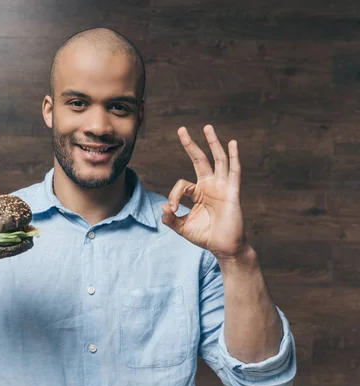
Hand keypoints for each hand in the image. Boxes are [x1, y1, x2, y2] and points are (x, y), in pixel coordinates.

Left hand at [161, 125, 247, 261]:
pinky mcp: (232, 192)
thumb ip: (171, 219)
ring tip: (207, 127)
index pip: (182, 183)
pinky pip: (234, 171)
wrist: (223, 248)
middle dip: (190, 144)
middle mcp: (210, 186)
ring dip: (213, 143)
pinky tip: (232, 143)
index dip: (173, 195)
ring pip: (218, 160)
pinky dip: (234, 157)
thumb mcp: (182, 227)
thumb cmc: (205, 237)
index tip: (171, 209)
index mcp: (198, 193)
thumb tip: (162, 207)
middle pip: (199, 159)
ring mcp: (222, 187)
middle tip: (181, 129)